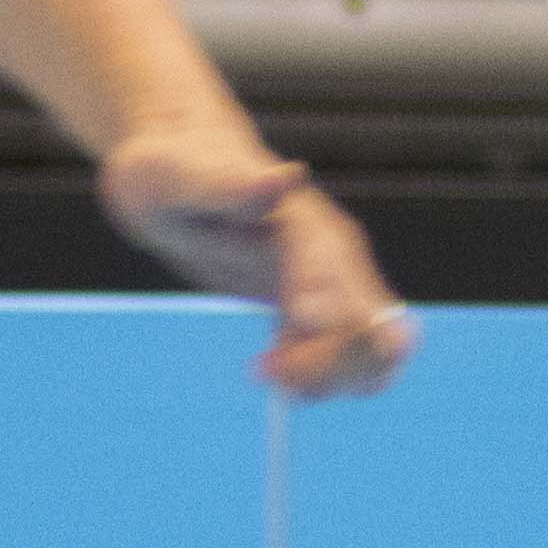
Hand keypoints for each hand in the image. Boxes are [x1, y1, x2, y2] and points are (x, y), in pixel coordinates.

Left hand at [99, 127, 415, 396]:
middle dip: (329, 370)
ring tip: (267, 371)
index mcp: (310, 230)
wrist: (176, 167)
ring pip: (375, 350)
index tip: (268, 362)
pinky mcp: (318, 299)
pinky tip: (273, 371)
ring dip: (331, 380)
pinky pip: (354, 355)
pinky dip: (325, 379)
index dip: (325, 344)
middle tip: (263, 370)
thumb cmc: (172, 171)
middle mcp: (334, 256)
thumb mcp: (181, 178)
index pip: (348, 298)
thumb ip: (232, 185)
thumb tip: (288, 177)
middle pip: (376, 332)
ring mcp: (332, 279)